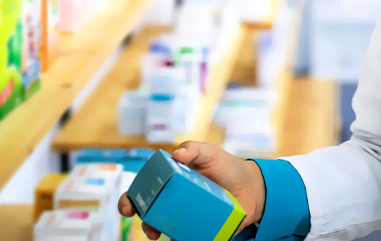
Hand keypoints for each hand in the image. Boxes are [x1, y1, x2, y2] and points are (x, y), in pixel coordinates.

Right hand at [117, 142, 268, 238]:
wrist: (251, 187)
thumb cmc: (226, 167)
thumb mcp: (210, 153)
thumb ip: (193, 149)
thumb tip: (176, 154)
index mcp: (170, 180)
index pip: (143, 189)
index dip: (131, 198)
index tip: (129, 206)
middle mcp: (173, 199)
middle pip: (147, 211)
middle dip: (141, 220)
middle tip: (146, 225)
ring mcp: (184, 215)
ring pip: (162, 227)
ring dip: (156, 231)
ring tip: (160, 235)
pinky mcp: (197, 229)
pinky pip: (183, 238)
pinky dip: (178, 240)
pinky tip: (178, 240)